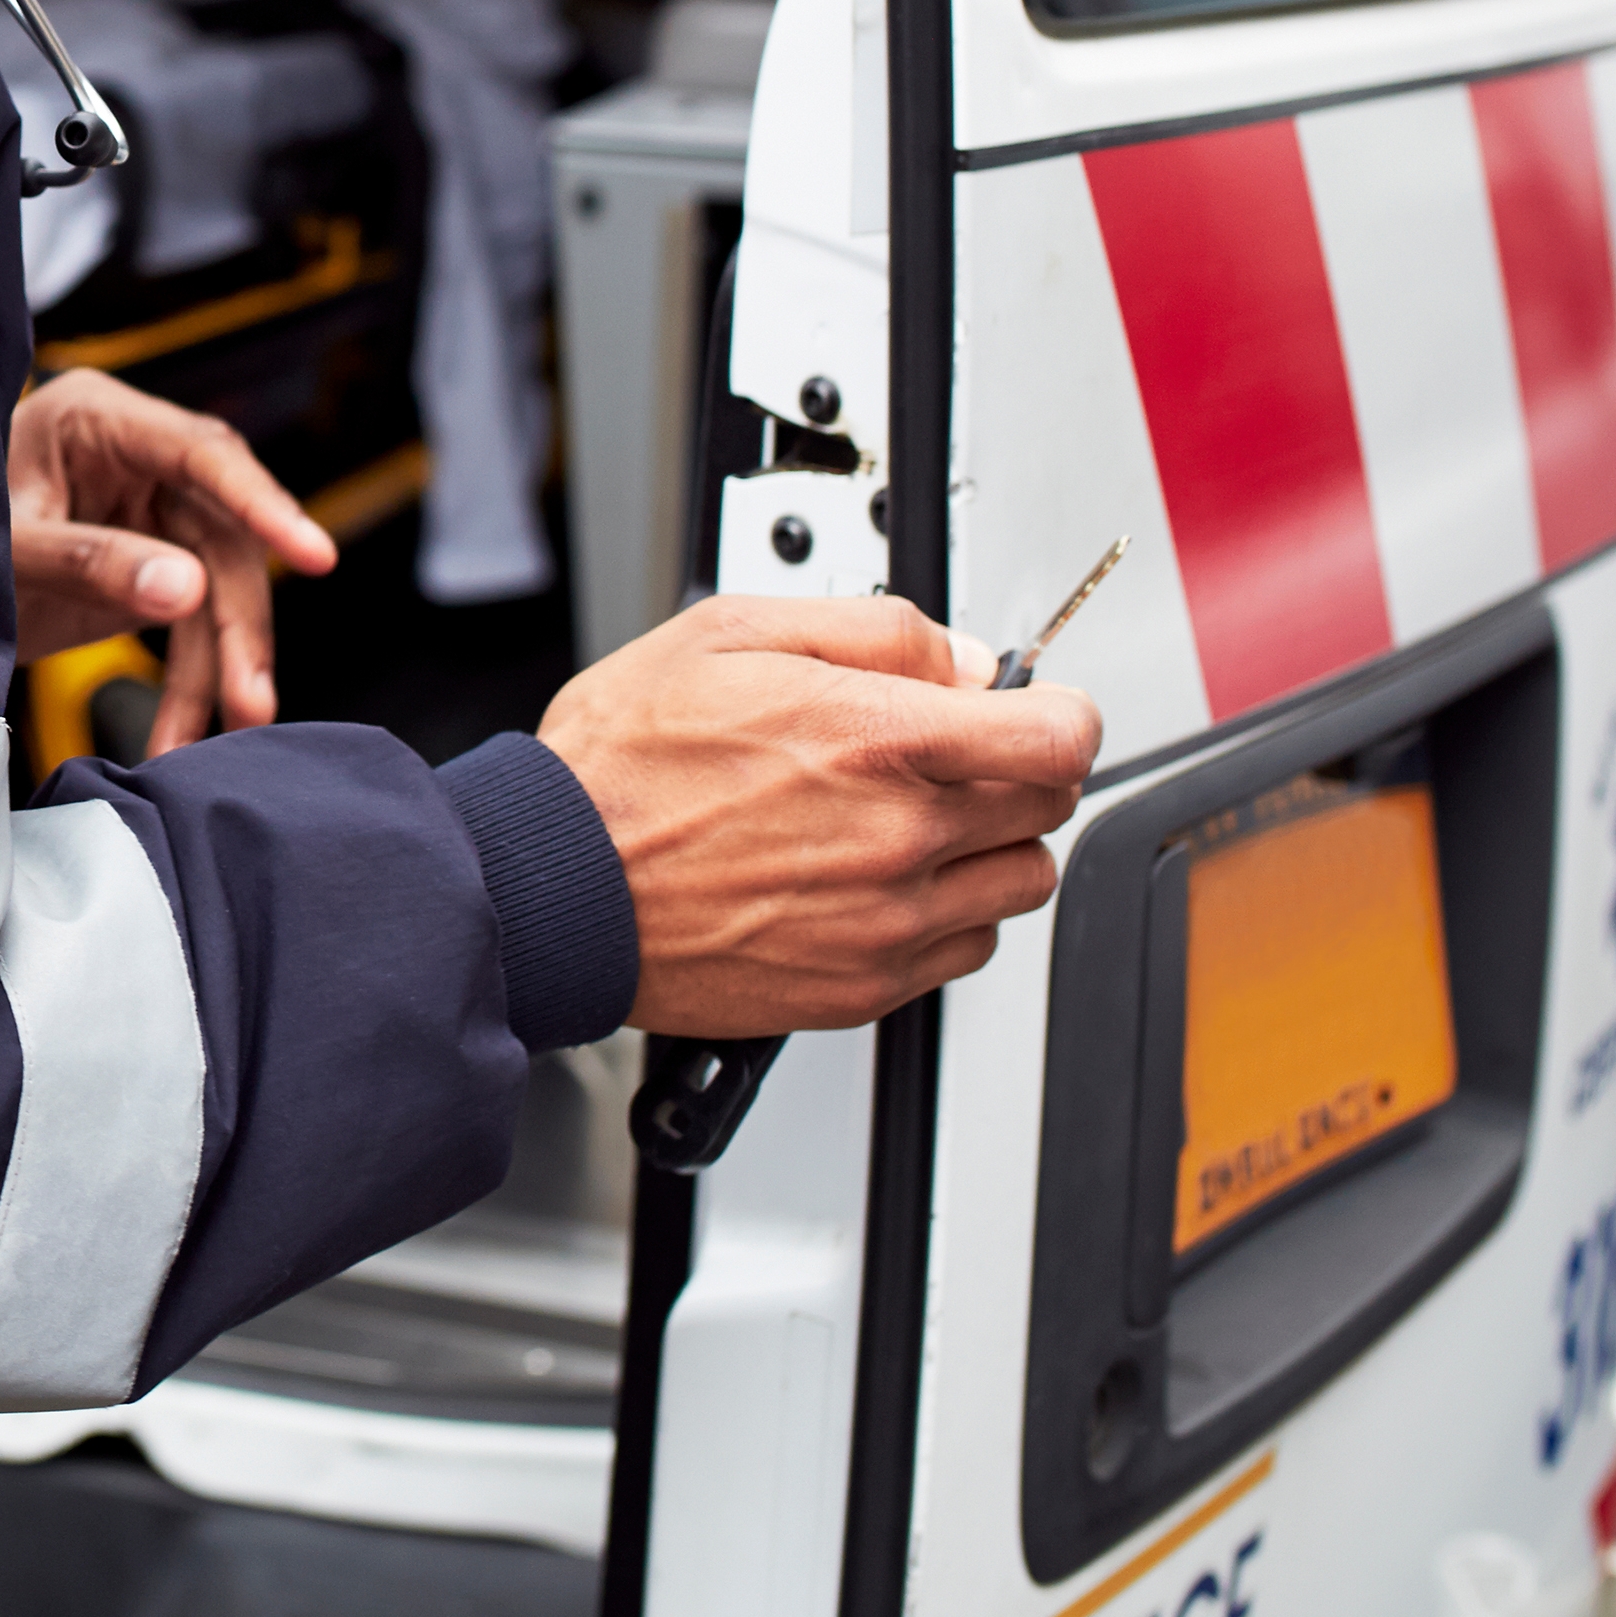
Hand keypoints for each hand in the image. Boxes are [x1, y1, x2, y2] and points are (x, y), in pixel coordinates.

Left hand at [6, 369, 334, 751]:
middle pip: (223, 535)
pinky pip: (193, 627)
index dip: (263, 504)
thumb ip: (88, 560)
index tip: (316, 554)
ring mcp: (151, 513)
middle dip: (238, 626)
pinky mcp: (154, 567)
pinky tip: (180, 738)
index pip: (201, 453)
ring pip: (218, 591)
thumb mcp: (5, 546)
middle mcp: (139, 457)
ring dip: (216, 670)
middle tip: (251, 701)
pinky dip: (189, 685)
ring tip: (202, 742)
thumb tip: (189, 593)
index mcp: (98, 417)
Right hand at [536, 596, 1101, 1033]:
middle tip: (952, 753)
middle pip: (1049, 806)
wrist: (556, 889)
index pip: (1058, 738)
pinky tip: (878, 880)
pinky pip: (965, 950)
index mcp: (877, 741)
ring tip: (910, 820)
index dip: (1059, 712)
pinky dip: (945, 914)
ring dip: (989, 844)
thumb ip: (871, 629)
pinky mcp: (863, 987)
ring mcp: (887, 923)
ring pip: (1017, 882)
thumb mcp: (729, 633)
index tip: (1036, 709)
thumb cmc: (620, 768)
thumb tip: (957, 659)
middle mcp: (898, 840)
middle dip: (1015, 767)